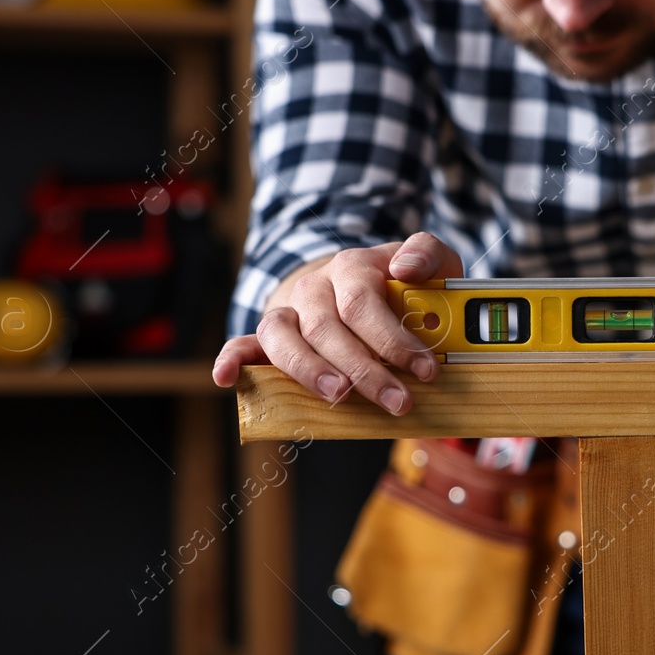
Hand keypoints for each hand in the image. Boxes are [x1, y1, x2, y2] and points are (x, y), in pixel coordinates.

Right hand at [212, 232, 463, 413]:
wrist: (357, 282)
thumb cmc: (402, 285)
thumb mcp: (429, 262)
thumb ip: (428, 253)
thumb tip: (405, 268)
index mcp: (352, 268)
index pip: (364, 303)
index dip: (393, 339)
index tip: (426, 370)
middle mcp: (314, 287)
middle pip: (327, 328)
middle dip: (365, 370)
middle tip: (399, 400)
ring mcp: (290, 311)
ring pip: (283, 337)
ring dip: (309, 369)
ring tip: (338, 395)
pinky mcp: (272, 336)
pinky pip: (244, 344)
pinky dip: (232, 360)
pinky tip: (226, 378)